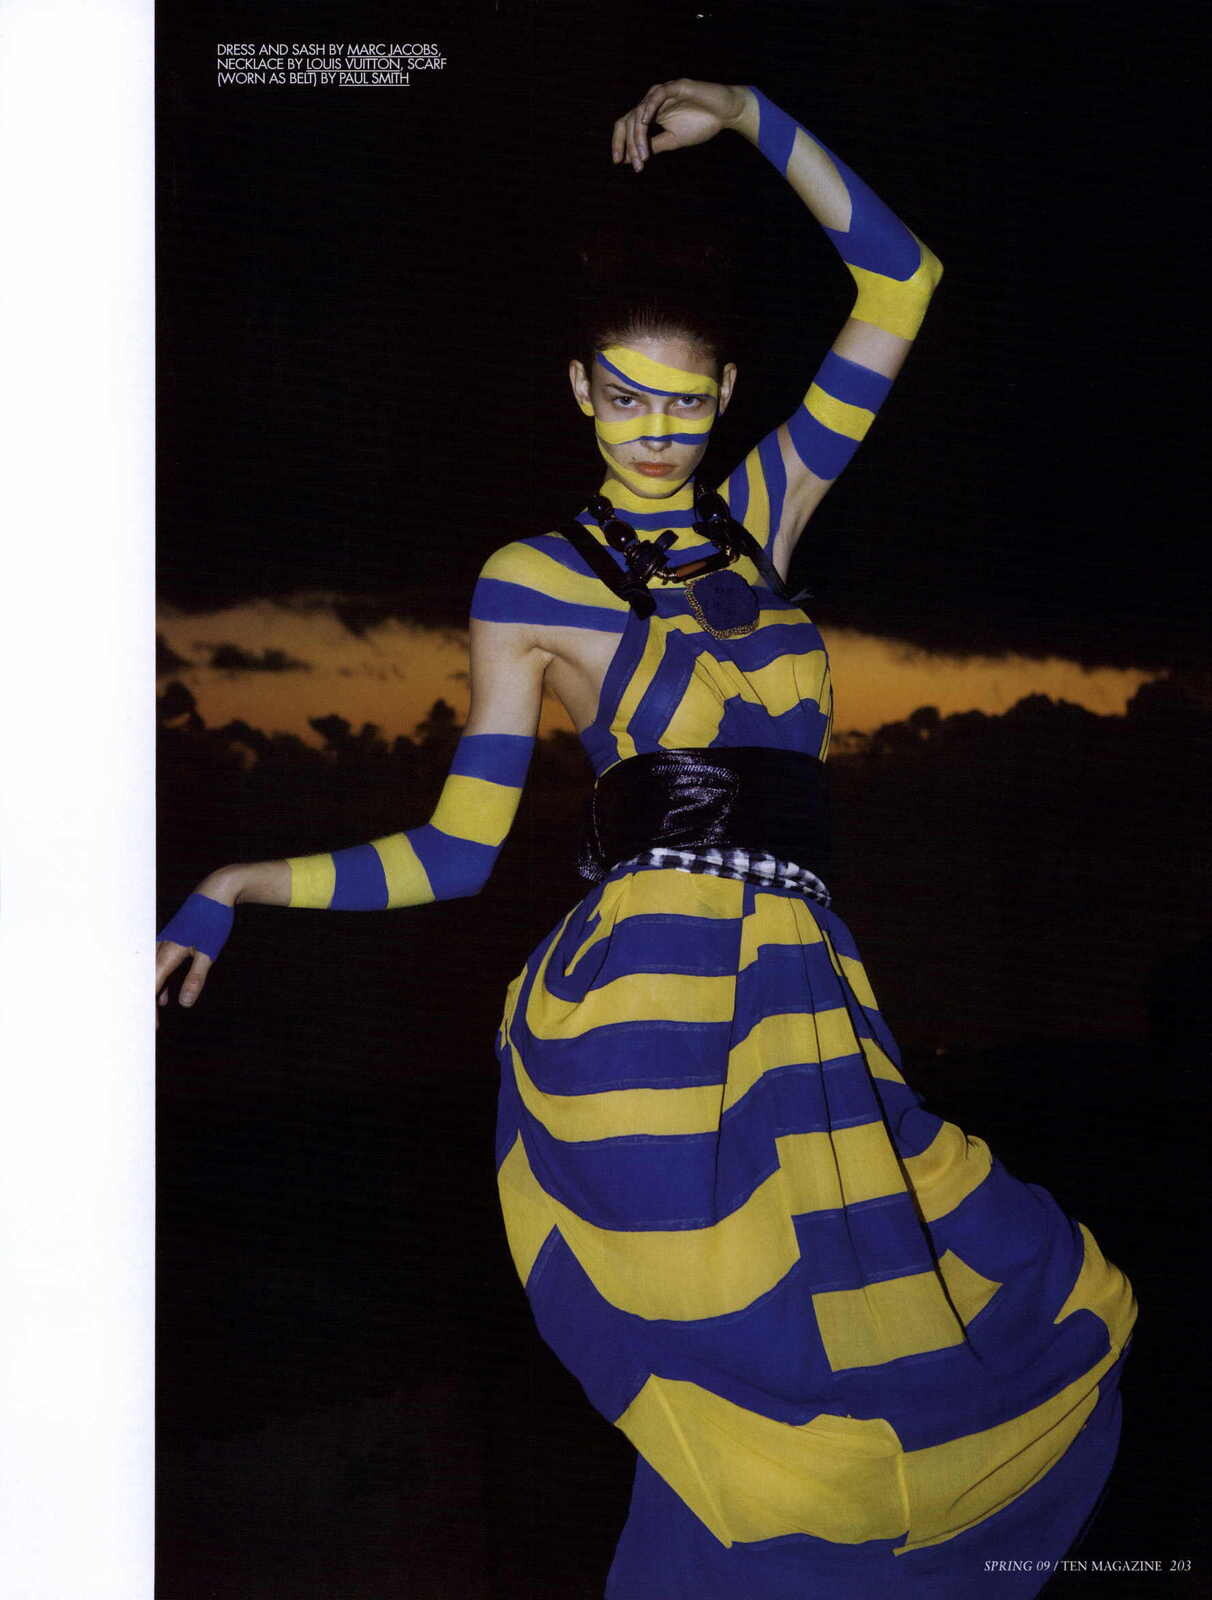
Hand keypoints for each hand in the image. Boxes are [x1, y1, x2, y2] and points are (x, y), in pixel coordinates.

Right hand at [155, 867, 241, 1020]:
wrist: (216, 891)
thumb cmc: (213, 920)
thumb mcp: (208, 952)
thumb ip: (196, 977)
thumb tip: (185, 1003)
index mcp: (168, 952)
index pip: (153, 986)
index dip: (150, 1007)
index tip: (151, 1025)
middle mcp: (161, 947)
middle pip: (148, 980)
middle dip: (147, 1002)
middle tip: (151, 1023)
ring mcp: (165, 942)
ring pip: (153, 972)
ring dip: (154, 992)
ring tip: (156, 1012)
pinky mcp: (172, 939)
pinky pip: (160, 965)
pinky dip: (161, 980)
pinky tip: (166, 995)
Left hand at [611, 79, 750, 172]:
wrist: (725, 113)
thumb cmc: (702, 124)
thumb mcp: (673, 140)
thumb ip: (653, 145)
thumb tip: (631, 158)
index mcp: (651, 114)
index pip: (626, 125)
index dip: (620, 142)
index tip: (618, 162)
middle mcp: (653, 102)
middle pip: (628, 120)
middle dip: (629, 144)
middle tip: (635, 164)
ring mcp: (663, 93)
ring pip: (640, 111)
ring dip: (638, 135)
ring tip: (643, 154)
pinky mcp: (676, 86)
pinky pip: (657, 95)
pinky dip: (648, 109)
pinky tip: (644, 124)